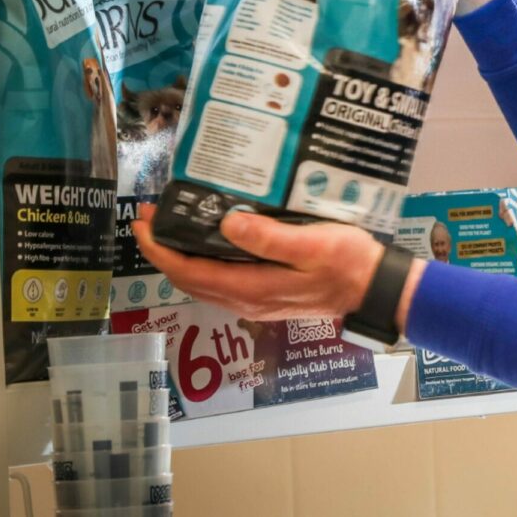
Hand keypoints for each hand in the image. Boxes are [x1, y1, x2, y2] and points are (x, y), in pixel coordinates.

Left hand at [131, 205, 384, 320]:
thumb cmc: (347, 262)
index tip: (143, 221)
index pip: (188, 271)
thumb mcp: (312, 244)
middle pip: (188, 280)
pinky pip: (220, 281)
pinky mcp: (267, 295)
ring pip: (203, 282)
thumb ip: (268, 237)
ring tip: (173, 224)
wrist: (374, 288)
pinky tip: (210, 241)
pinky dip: (202, 262)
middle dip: (163, 250)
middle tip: (152, 215)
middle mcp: (246, 300)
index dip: (159, 249)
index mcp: (251, 287)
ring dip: (181, 256)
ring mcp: (256, 301)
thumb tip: (226, 223)